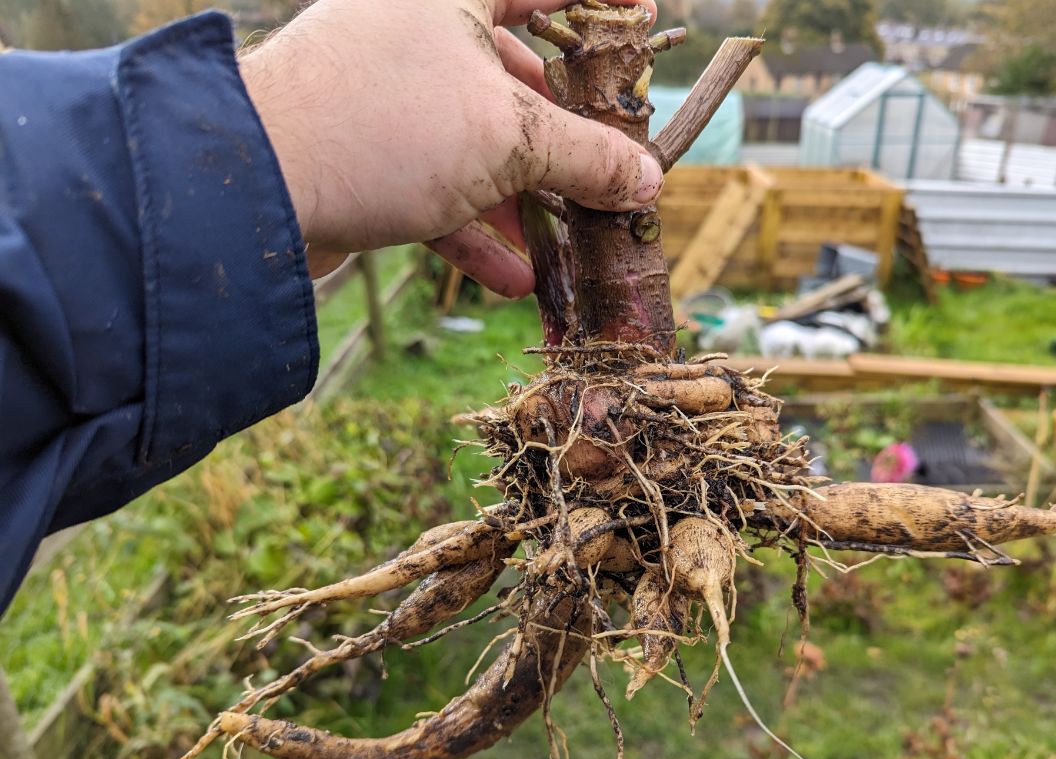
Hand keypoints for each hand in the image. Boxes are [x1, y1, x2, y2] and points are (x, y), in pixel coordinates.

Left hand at [239, 0, 661, 291]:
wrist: (250, 192)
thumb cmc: (385, 128)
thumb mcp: (510, 138)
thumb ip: (589, 156)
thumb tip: (650, 180)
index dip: (597, 2)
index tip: (643, 17)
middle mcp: (415, 31)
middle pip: (515, 73)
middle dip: (568, 131)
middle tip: (613, 165)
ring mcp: (386, 96)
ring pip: (477, 139)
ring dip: (525, 196)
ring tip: (569, 238)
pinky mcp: (363, 155)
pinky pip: (435, 186)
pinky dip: (473, 228)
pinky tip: (510, 277)